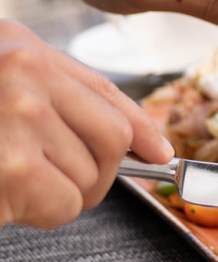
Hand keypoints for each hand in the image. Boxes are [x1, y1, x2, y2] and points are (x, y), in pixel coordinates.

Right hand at [0, 20, 173, 228]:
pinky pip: (64, 203)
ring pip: (89, 176)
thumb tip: (147, 142)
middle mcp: (20, 74)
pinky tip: (7, 195)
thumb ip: (67, 98)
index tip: (157, 154)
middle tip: (55, 180)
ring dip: (58, 193)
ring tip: (13, 179)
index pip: (106, 92)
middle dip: (97, 171)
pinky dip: (41, 212)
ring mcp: (14, 117)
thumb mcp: (3, 80)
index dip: (140, 129)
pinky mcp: (11, 166)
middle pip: (111, 138)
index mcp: (19, 48)